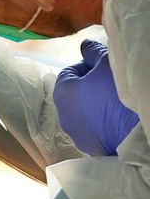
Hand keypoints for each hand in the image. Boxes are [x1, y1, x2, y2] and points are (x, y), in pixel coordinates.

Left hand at [54, 39, 139, 155]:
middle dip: (93, 87)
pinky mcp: (94, 152)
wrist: (137, 136)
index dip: (89, 66)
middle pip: (77, 94)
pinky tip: (121, 120)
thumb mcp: (107, 63)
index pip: (71, 72)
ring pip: (87, 114)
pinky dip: (106, 124)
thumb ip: (93, 52)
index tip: (105, 68)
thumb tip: (85, 46)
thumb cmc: (118, 94)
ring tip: (119, 103)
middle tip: (114, 84)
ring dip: (99, 107)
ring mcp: (78, 137)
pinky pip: (97, 131)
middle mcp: (63, 117)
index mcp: (61, 94)